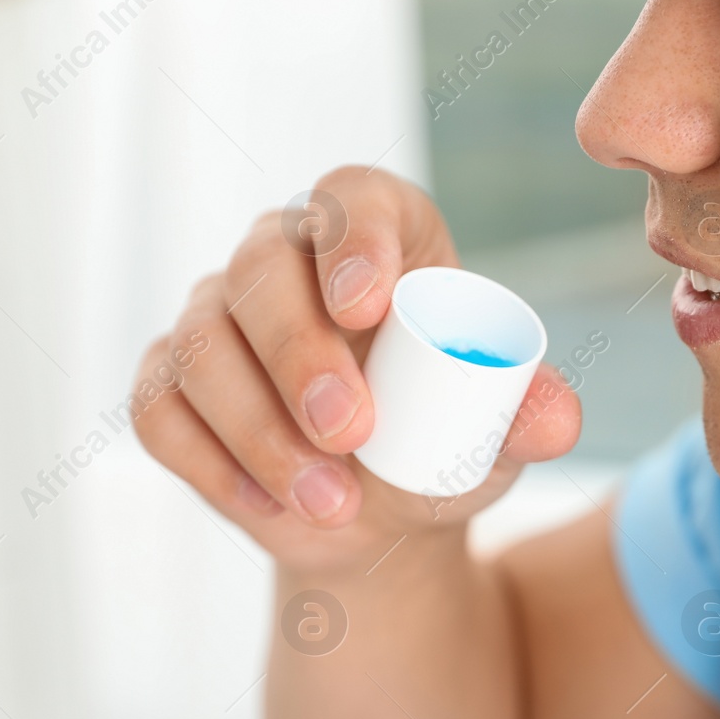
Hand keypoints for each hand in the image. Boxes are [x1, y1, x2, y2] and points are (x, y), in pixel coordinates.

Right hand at [133, 166, 581, 572]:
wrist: (376, 520)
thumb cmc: (441, 446)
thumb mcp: (494, 438)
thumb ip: (528, 420)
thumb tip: (559, 423)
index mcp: (375, 236)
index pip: (353, 199)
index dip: (354, 238)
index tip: (369, 306)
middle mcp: (282, 259)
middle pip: (262, 269)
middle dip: (300, 353)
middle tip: (351, 430)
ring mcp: (215, 318)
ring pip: (202, 346)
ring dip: (261, 432)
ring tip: (333, 503)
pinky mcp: (168, 383)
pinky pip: (160, 410)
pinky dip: (213, 466)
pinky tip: (270, 509)